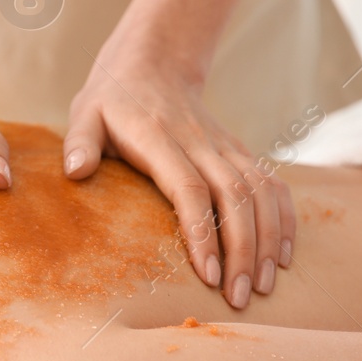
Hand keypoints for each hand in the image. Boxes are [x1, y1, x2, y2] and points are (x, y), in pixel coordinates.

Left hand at [63, 37, 294, 308]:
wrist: (155, 62)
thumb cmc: (112, 99)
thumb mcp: (85, 113)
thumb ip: (79, 142)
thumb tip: (76, 171)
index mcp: (160, 138)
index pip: (189, 188)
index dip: (201, 232)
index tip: (208, 274)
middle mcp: (201, 143)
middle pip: (234, 198)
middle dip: (242, 251)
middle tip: (238, 298)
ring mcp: (226, 147)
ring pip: (260, 194)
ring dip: (268, 242)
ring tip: (262, 287)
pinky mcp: (240, 152)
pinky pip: (273, 185)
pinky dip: (285, 220)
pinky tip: (284, 257)